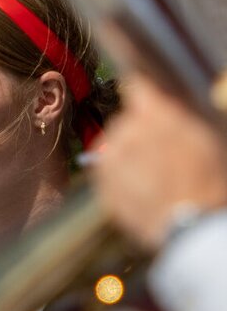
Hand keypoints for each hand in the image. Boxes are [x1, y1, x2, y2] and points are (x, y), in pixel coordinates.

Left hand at [92, 74, 226, 249]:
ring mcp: (111, 154)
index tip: (146, 100)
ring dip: (128, 154)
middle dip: (141, 132)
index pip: (138, 85)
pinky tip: (142, 189)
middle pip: (127, 120)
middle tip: (163, 155)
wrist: (191, 225)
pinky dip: (119, 175)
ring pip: (115, 144)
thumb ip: (180, 115)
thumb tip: (165, 101)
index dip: (143, 93)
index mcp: (155, 112)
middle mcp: (127, 128)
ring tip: (153, 177)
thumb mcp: (206, 136)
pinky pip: (107, 168)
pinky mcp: (101, 178)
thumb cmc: (209, 180)